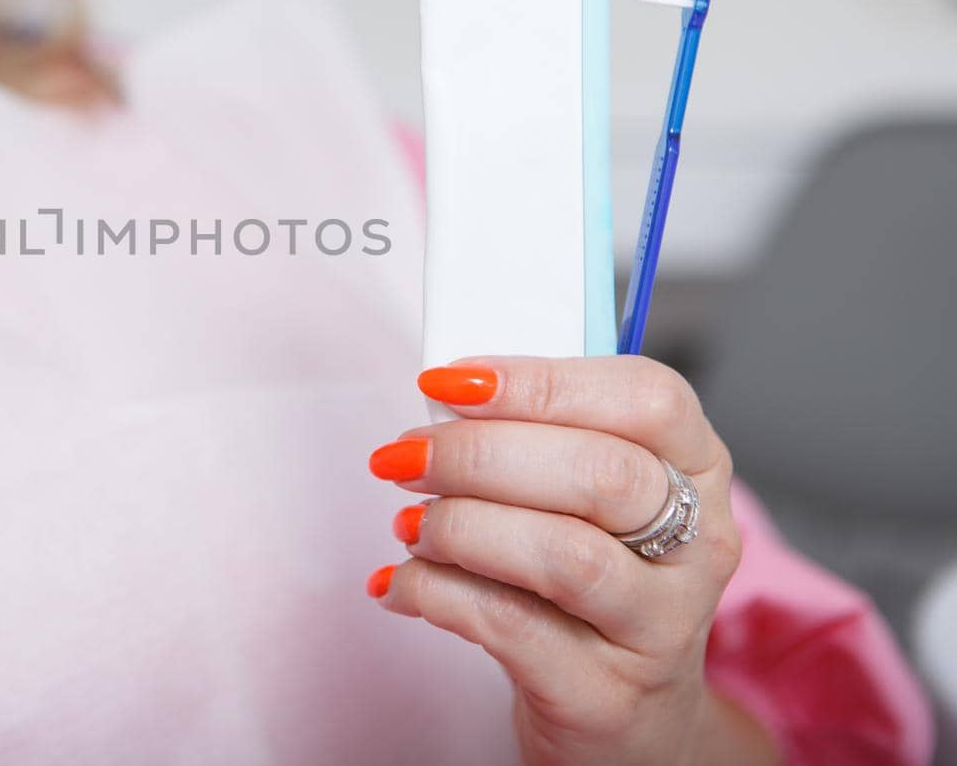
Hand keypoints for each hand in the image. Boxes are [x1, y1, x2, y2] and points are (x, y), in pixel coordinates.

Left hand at [365, 356, 777, 765]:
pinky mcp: (606, 696)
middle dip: (479, 454)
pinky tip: (400, 583)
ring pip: (561, 554)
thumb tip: (445, 396)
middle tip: (406, 456)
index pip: (648, 400)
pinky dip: (436, 592)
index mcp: (698, 468)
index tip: (452, 382)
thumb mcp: (588, 497)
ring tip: (409, 524)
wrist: (627, 717)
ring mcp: (660, 628)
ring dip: (460, 525)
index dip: (543, 383)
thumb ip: (538, 437)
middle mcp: (698, 546)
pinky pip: (511, 626)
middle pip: (599, 474)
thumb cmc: (592, 579)